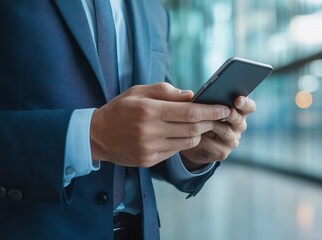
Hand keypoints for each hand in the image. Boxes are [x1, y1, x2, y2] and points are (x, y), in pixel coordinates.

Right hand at [90, 83, 229, 167]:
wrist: (96, 136)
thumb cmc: (120, 109)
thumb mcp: (138, 91)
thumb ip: (165, 91)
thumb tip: (191, 95)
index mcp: (148, 110)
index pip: (189, 112)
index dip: (211, 110)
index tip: (225, 108)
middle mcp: (150, 131)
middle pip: (193, 129)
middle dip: (210, 121)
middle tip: (220, 115)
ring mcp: (149, 148)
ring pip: (187, 142)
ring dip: (199, 133)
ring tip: (204, 124)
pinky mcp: (148, 160)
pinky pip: (175, 152)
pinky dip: (184, 142)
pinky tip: (185, 134)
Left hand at [180, 96, 255, 169]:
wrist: (195, 143)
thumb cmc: (202, 120)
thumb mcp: (206, 109)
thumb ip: (209, 102)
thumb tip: (202, 95)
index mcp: (238, 112)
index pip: (249, 107)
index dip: (246, 103)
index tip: (238, 100)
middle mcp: (238, 126)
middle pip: (240, 120)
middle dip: (233, 115)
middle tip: (228, 111)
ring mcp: (232, 141)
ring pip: (226, 132)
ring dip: (215, 125)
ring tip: (205, 119)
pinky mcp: (222, 152)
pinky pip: (213, 144)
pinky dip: (203, 138)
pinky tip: (195, 133)